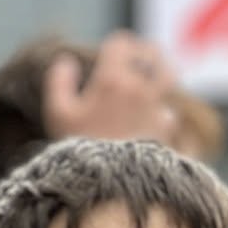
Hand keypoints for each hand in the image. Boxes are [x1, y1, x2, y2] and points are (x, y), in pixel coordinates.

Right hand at [42, 31, 180, 145]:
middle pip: (155, 57)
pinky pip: (170, 114)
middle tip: (143, 56)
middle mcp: (140, 89)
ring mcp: (157, 109)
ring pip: (167, 83)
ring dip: (160, 79)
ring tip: (153, 82)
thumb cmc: (78, 147)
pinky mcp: (167, 132)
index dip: (119, 43)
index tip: (114, 49)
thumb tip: (66, 61)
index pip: (122, 44)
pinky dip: (163, 112)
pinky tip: (154, 117)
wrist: (108, 184)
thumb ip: (59, 81)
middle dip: (148, 53)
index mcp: (112, 78)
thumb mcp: (57, 112)